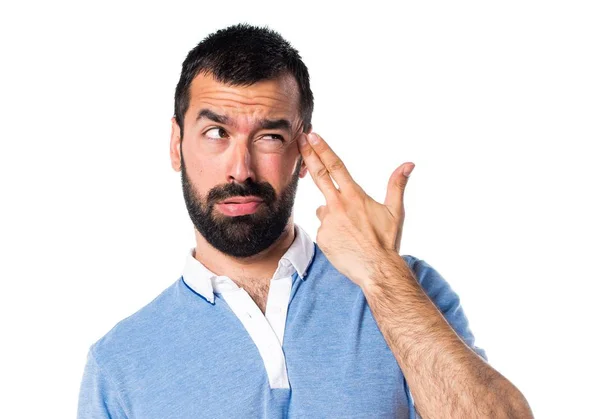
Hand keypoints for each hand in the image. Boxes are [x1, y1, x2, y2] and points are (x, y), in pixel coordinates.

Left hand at [297, 132, 414, 287]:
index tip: (312, 135)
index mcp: (355, 196)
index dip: (323, 149)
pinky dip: (332, 231)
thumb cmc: (387, 242)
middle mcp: (338, 205)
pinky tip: (345, 241)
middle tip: (299, 140)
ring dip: (333, 213)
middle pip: (319, 174)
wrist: (377, 270)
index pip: (335, 166)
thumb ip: (397, 185)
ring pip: (325, 209)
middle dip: (308, 155)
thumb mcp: (396, 211)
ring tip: (351, 231)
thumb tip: (408, 164)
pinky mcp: (321, 237)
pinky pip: (324, 228)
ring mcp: (327, 221)